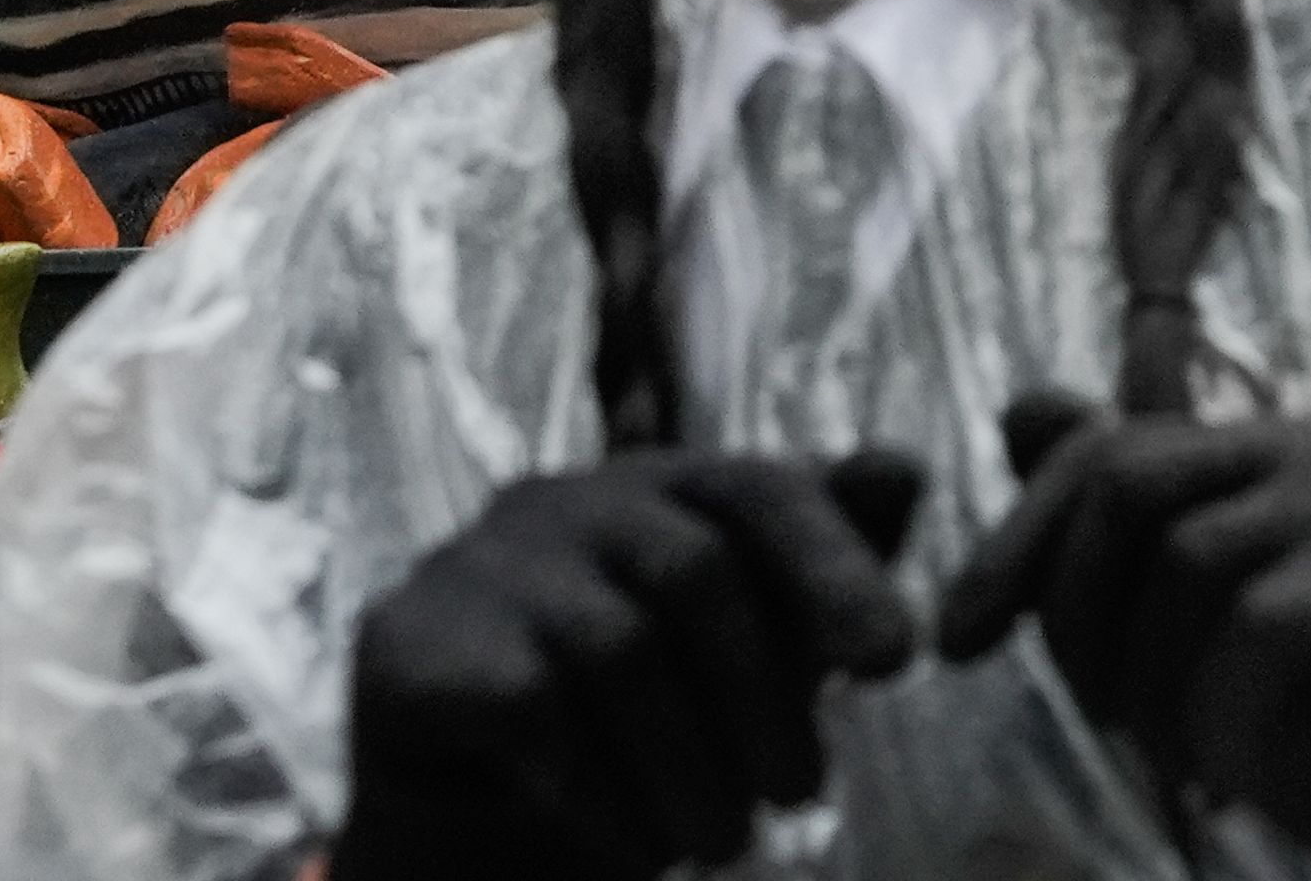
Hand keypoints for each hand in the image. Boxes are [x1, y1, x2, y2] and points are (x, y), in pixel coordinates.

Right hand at [331, 451, 921, 880]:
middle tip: (801, 797)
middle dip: (767, 698)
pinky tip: (637, 843)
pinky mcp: (406, 644)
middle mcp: (558, 501)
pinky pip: (532, 705)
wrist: (477, 843)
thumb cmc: (636, 734)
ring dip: (692, 766)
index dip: (834, 566)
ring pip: (618, 646)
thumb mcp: (751, 660)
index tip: (895, 663)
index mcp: (651, 487)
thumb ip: (823, 568)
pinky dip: (606, 790)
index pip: (757, 487)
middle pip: (694, 569)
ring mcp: (473, 565)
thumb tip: (904, 468)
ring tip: (723, 843)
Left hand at [939, 397, 1310, 880]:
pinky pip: (1271, 629)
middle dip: (1076, 610)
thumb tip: (1021, 412)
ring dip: (1161, 689)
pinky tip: (1248, 773)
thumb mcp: (1186, 632)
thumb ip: (1115, 532)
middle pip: (1134, 481)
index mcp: (1276, 449)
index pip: (1109, 447)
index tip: (958, 642)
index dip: (1019, 542)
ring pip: (1195, 562)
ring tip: (1192, 759)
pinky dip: (1232, 718)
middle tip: (1103, 719)